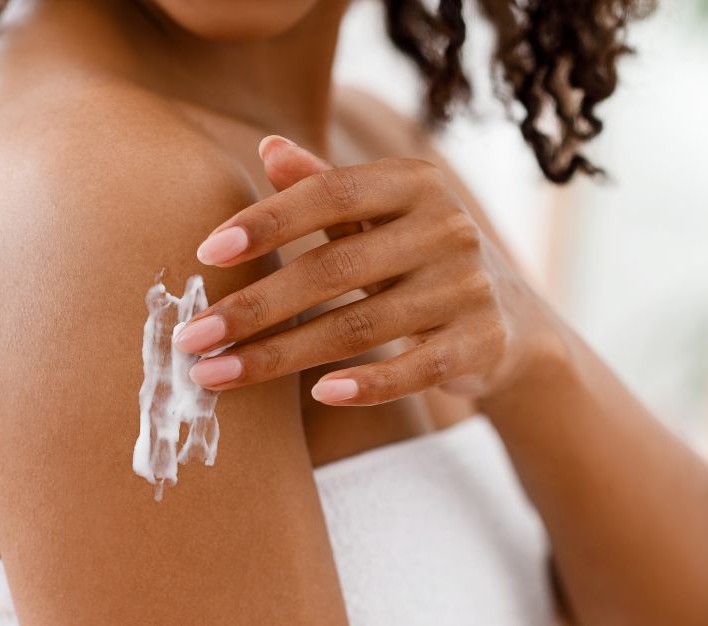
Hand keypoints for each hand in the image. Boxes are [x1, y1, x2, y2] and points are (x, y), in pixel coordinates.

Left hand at [175, 136, 560, 405]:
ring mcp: (467, 288)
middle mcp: (445, 228)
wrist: (515, 322)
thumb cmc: (425, 261)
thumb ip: (329, 188)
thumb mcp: (385, 216)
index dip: (267, 221)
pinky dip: (368, 384)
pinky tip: (321, 395)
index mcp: (415, 185)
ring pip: (360, 327)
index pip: (330, 193)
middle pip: (333, 269)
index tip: (206, 255)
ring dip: (282, 357)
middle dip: (254, 308)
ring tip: (219, 376)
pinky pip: (416, 369)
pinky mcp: (481, 343)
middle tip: (192, 339)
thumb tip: (269, 148)